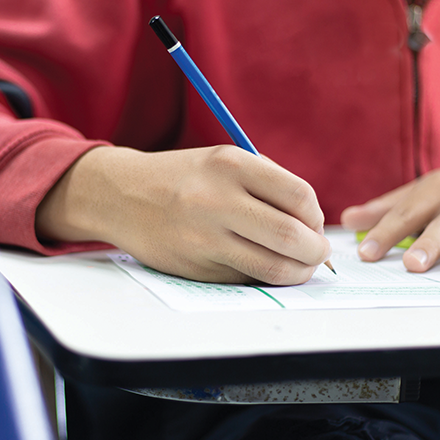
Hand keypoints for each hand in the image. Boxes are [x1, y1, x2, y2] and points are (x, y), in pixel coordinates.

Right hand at [36, 145, 330, 284]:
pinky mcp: (195, 267)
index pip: (299, 196)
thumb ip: (267, 184)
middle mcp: (216, 200)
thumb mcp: (223, 161)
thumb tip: (313, 226)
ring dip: (297, 272)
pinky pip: (245, 277)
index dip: (316, 217)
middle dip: (315, 252)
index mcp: (230, 165)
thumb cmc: (183, 178)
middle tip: (318, 254)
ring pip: (272, 267)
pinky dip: (261, 276)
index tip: (314, 224)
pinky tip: (257, 265)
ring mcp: (204, 238)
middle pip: (290, 236)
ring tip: (299, 266)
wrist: (122, 196)